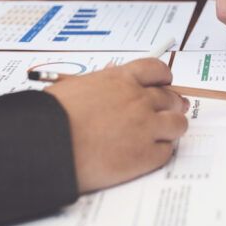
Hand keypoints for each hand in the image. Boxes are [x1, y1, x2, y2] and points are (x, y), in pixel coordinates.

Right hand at [45, 59, 189, 192]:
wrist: (47, 143)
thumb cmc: (52, 116)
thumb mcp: (74, 86)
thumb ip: (100, 85)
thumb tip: (108, 84)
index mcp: (120, 80)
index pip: (156, 70)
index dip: (163, 79)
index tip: (163, 85)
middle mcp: (138, 100)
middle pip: (170, 98)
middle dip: (171, 105)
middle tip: (168, 112)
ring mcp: (146, 127)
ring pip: (178, 124)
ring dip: (172, 128)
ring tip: (162, 135)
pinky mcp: (146, 155)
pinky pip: (167, 151)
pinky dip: (160, 152)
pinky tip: (148, 155)